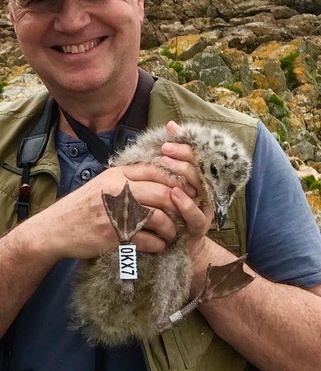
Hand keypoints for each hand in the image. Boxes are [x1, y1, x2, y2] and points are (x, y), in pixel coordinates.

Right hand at [17, 162, 194, 262]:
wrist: (56, 228)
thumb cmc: (82, 206)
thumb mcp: (103, 182)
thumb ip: (127, 177)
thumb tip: (159, 175)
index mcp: (117, 175)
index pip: (157, 171)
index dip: (177, 180)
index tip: (187, 191)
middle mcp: (119, 190)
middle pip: (164, 193)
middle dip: (179, 206)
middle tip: (184, 215)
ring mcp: (117, 214)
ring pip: (160, 218)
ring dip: (171, 229)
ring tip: (170, 234)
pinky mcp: (115, 236)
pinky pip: (148, 240)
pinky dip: (158, 244)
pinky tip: (157, 245)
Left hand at [160, 121, 213, 256]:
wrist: (178, 245)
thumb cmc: (172, 208)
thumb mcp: (170, 179)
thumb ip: (172, 155)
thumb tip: (171, 125)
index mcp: (201, 178)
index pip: (198, 155)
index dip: (185, 144)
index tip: (169, 135)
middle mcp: (206, 191)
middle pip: (201, 168)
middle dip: (183, 156)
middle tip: (165, 149)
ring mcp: (204, 208)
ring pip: (200, 187)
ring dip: (183, 174)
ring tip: (167, 163)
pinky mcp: (198, 227)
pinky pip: (195, 214)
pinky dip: (185, 203)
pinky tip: (173, 193)